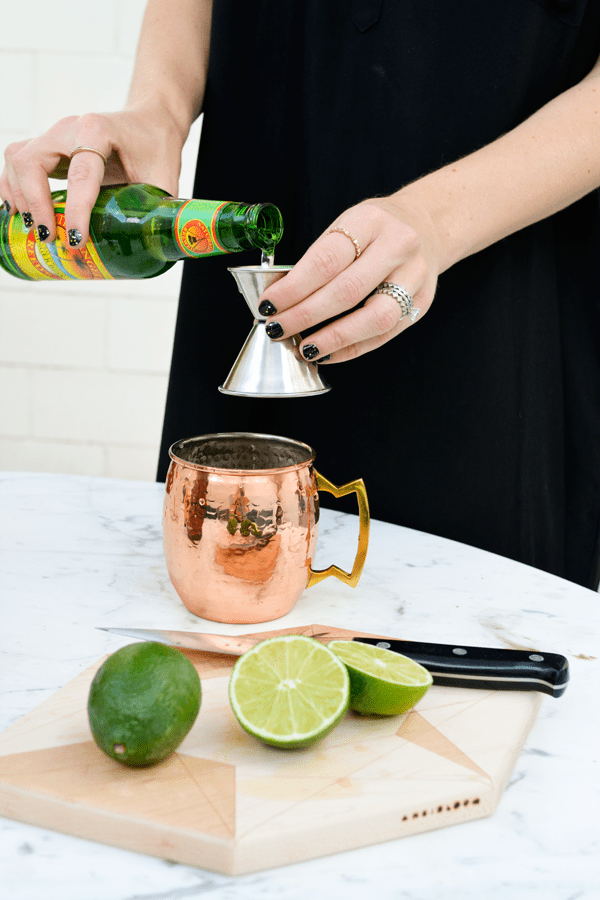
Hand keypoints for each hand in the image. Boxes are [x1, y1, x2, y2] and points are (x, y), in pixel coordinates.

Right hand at [0, 105, 185, 247]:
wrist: (149, 120)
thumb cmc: (157, 146)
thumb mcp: (165, 177)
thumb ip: (159, 210)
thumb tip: (153, 248)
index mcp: (98, 130)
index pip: (80, 172)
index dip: (75, 209)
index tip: (76, 239)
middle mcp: (69, 128)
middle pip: (32, 161)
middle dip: (35, 203)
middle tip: (50, 237)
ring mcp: (54, 136)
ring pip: (17, 159)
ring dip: (20, 196)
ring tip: (35, 228)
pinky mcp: (47, 147)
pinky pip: (17, 162)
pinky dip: (13, 188)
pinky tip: (21, 213)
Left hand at [258, 195, 440, 362]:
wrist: (428, 224)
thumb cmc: (377, 228)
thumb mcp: (347, 225)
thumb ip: (318, 258)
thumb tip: (281, 299)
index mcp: (370, 220)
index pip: (325, 260)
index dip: (293, 288)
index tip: (269, 304)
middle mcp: (398, 247)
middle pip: (347, 291)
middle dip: (305, 315)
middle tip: (278, 328)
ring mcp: (415, 277)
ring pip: (374, 318)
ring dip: (333, 339)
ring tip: (305, 348)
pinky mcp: (423, 302)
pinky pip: (385, 334)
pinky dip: (351, 348)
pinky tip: (327, 352)